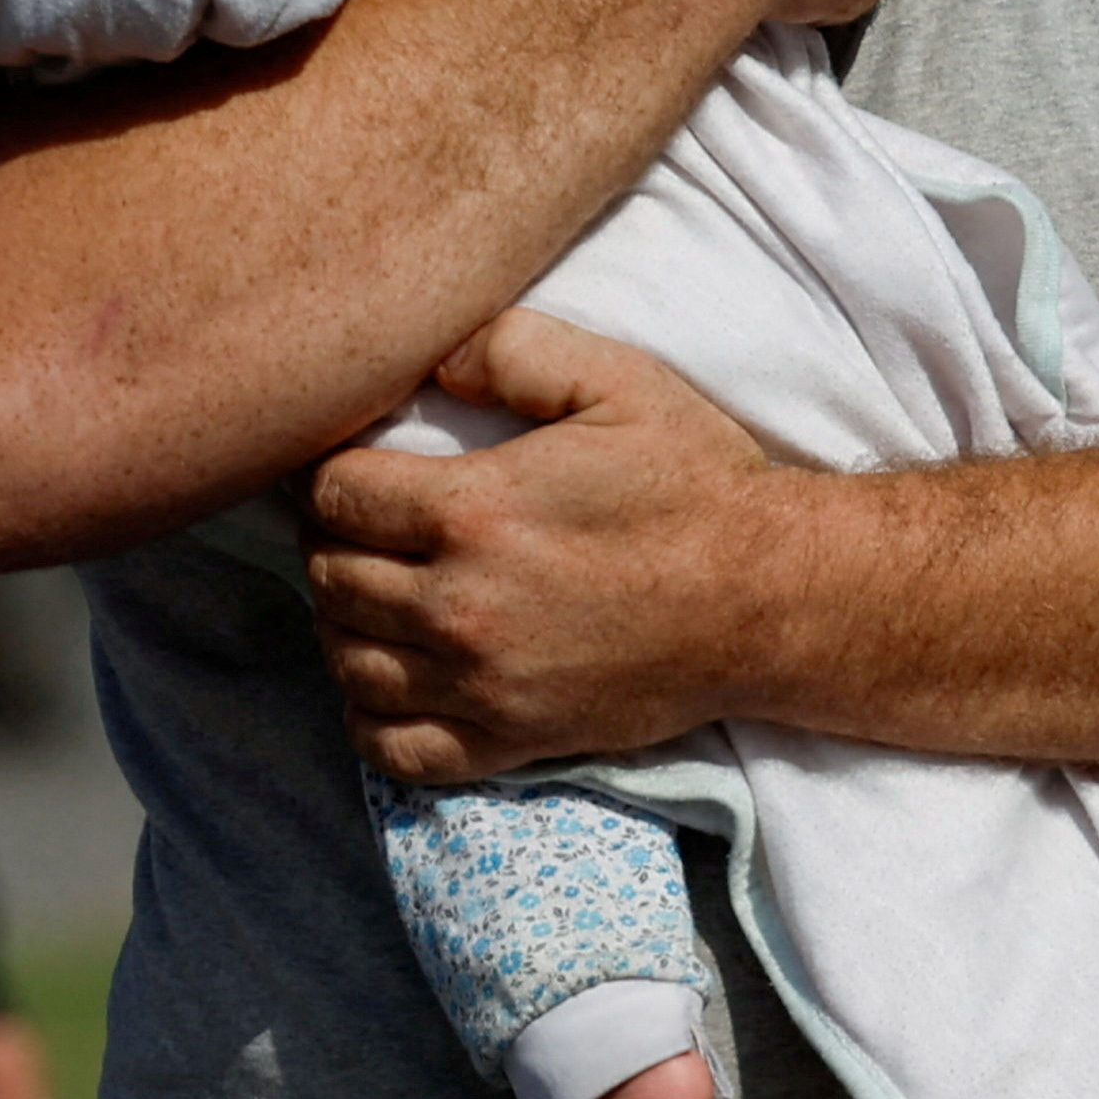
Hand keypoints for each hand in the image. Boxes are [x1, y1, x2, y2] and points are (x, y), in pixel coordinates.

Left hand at [306, 310, 796, 781]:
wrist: (769, 600)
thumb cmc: (696, 485)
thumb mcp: (617, 381)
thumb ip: (512, 350)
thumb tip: (430, 357)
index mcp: (470, 511)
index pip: (332, 494)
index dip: (330, 474)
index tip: (354, 469)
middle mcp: (459, 605)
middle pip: (330, 576)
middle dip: (335, 543)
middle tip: (366, 526)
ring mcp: (480, 683)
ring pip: (348, 660)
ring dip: (346, 623)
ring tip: (378, 593)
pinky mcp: (510, 739)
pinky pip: (394, 747)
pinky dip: (371, 716)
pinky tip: (391, 677)